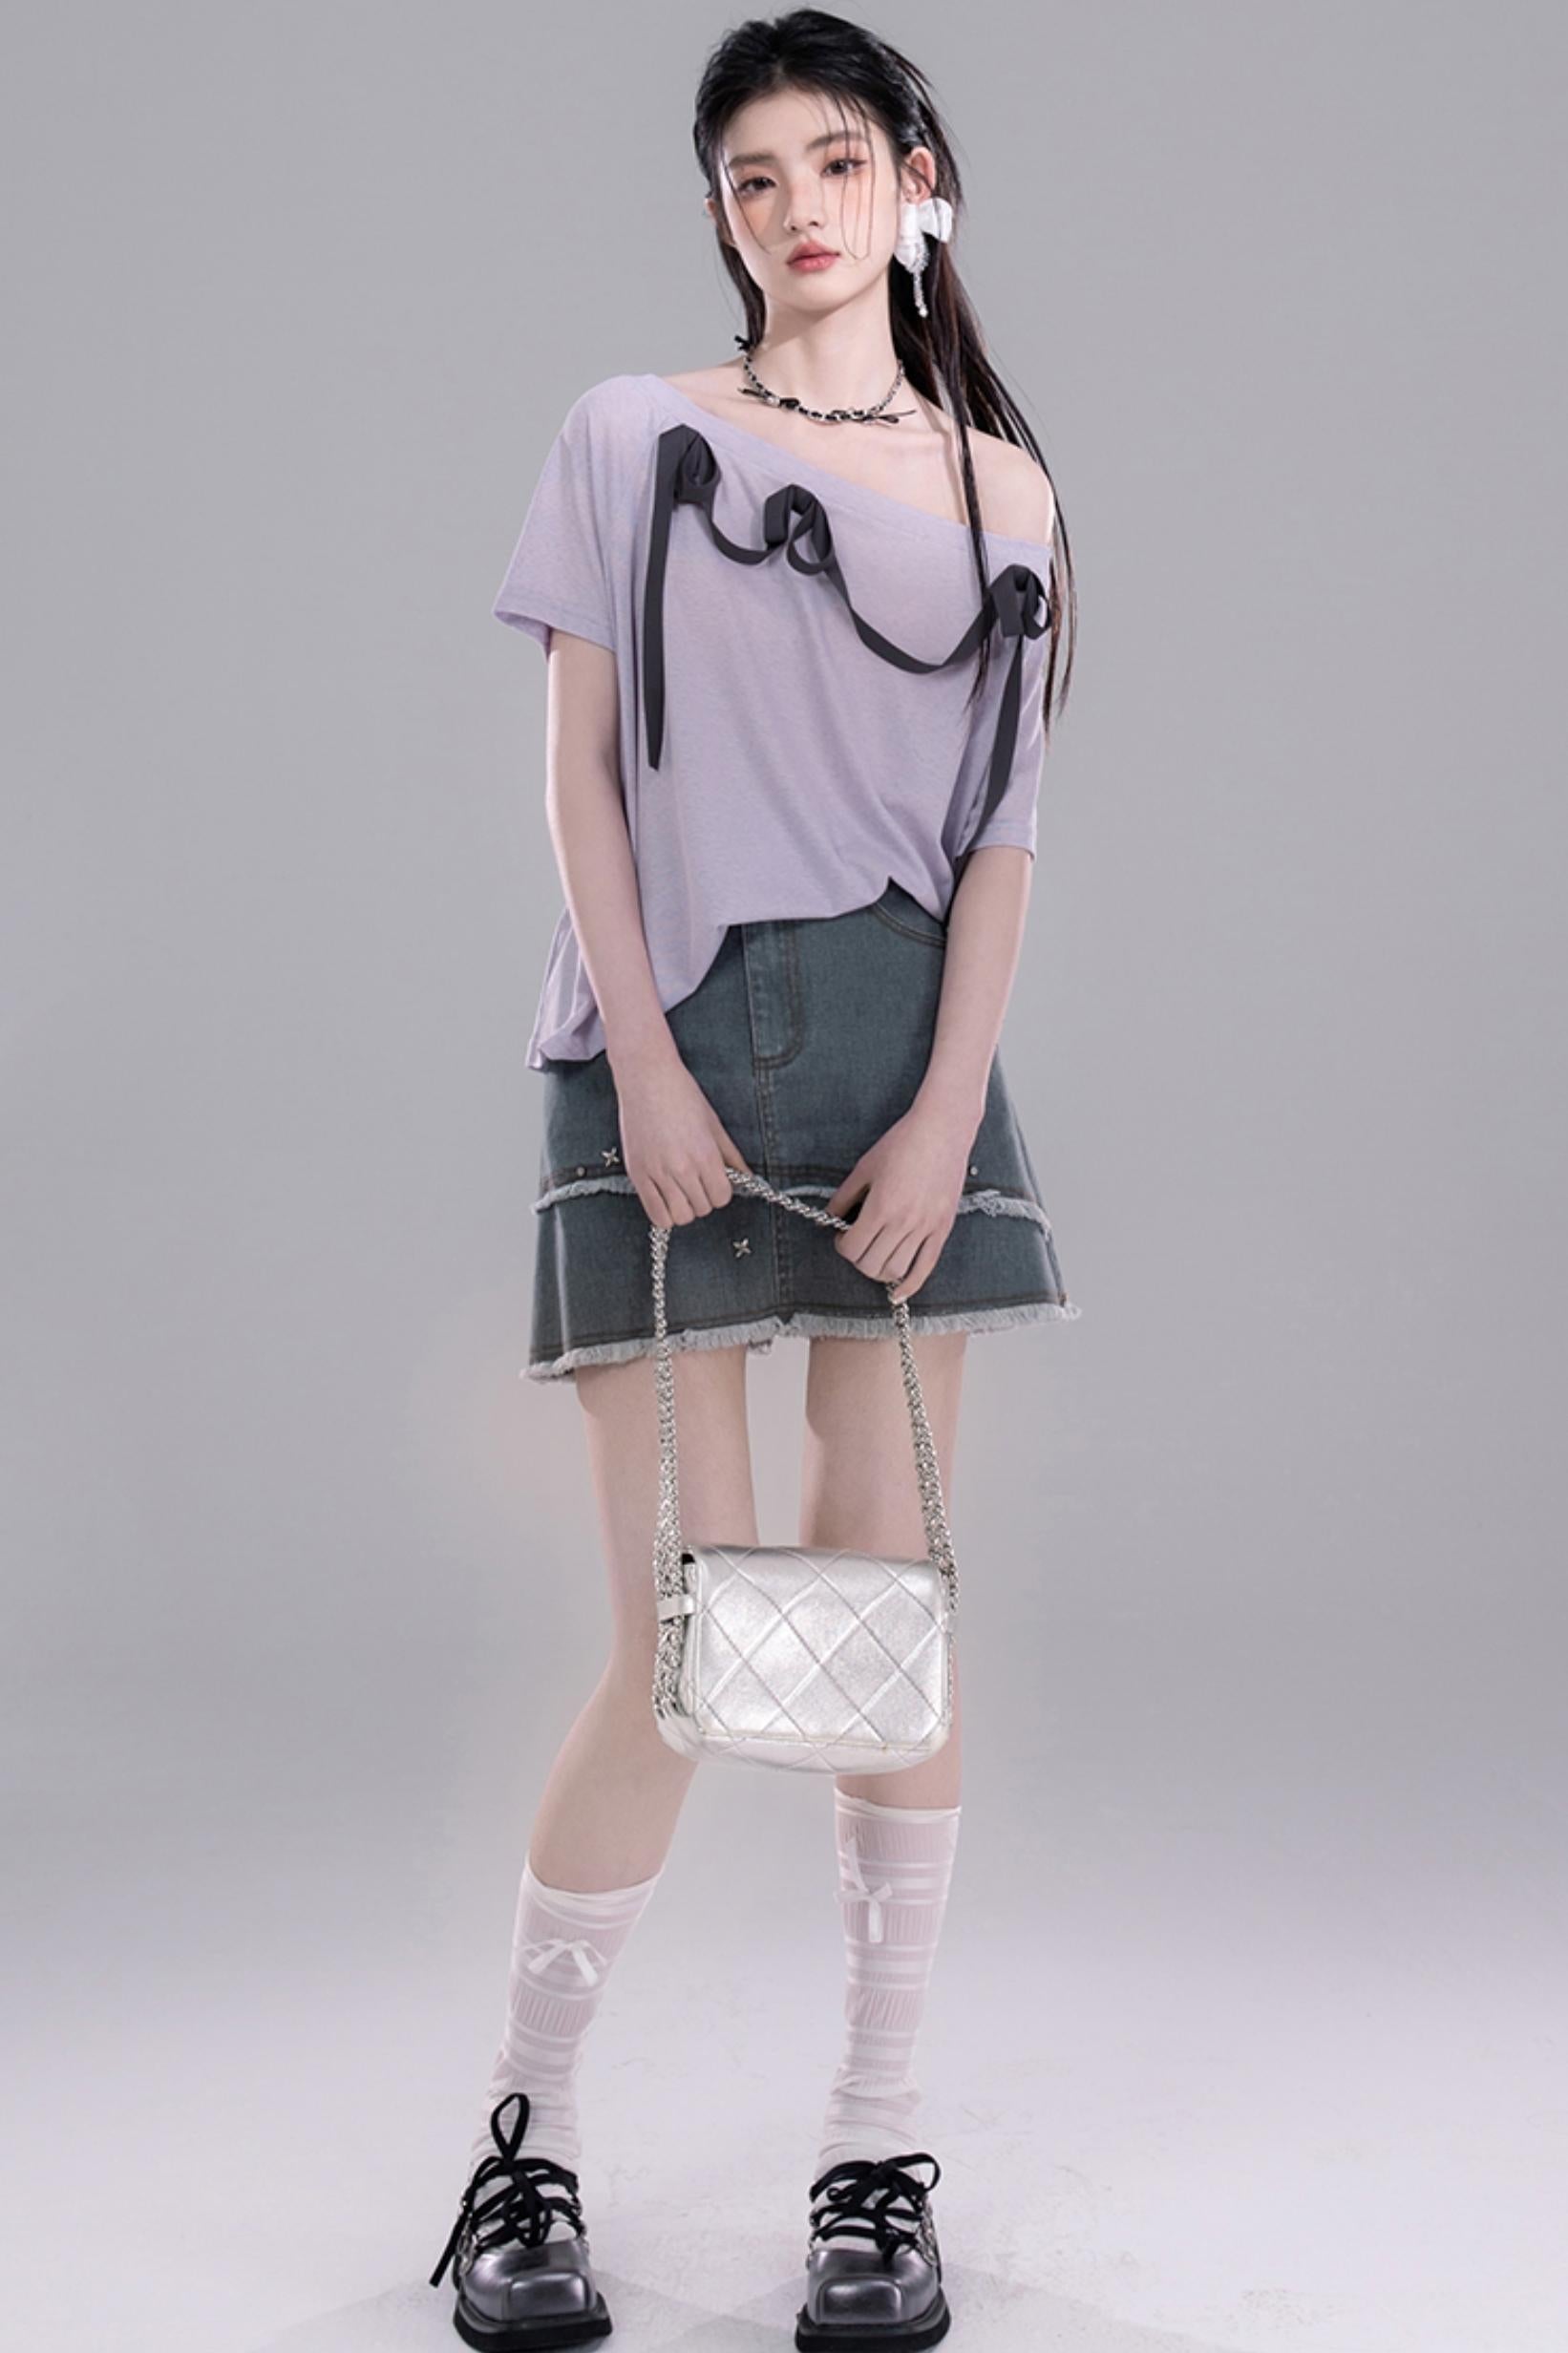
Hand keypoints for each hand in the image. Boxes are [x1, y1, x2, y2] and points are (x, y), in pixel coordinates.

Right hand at [614, 1053, 750, 1226]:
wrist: (646, 1078)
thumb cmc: (681, 1095)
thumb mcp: (714, 1124)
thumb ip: (731, 1156)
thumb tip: (748, 1177)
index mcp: (705, 1155)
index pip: (721, 1197)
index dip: (720, 1191)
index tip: (714, 1180)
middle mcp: (682, 1168)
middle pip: (702, 1208)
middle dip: (703, 1198)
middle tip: (697, 1181)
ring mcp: (657, 1173)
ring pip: (680, 1216)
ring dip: (684, 1208)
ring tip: (681, 1190)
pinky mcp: (637, 1174)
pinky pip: (655, 1215)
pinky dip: (664, 1214)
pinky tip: (666, 1198)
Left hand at [823, 1100, 976, 1303]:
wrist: (942, 1130)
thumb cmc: (902, 1143)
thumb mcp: (864, 1167)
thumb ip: (844, 1196)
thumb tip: (829, 1216)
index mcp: (881, 1207)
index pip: (852, 1248)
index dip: (842, 1245)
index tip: (842, 1235)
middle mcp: (904, 1223)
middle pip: (871, 1265)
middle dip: (857, 1259)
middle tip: (856, 1244)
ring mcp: (926, 1228)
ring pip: (896, 1271)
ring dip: (879, 1271)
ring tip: (874, 1258)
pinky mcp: (942, 1229)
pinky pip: (926, 1267)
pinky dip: (910, 1285)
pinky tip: (898, 1293)